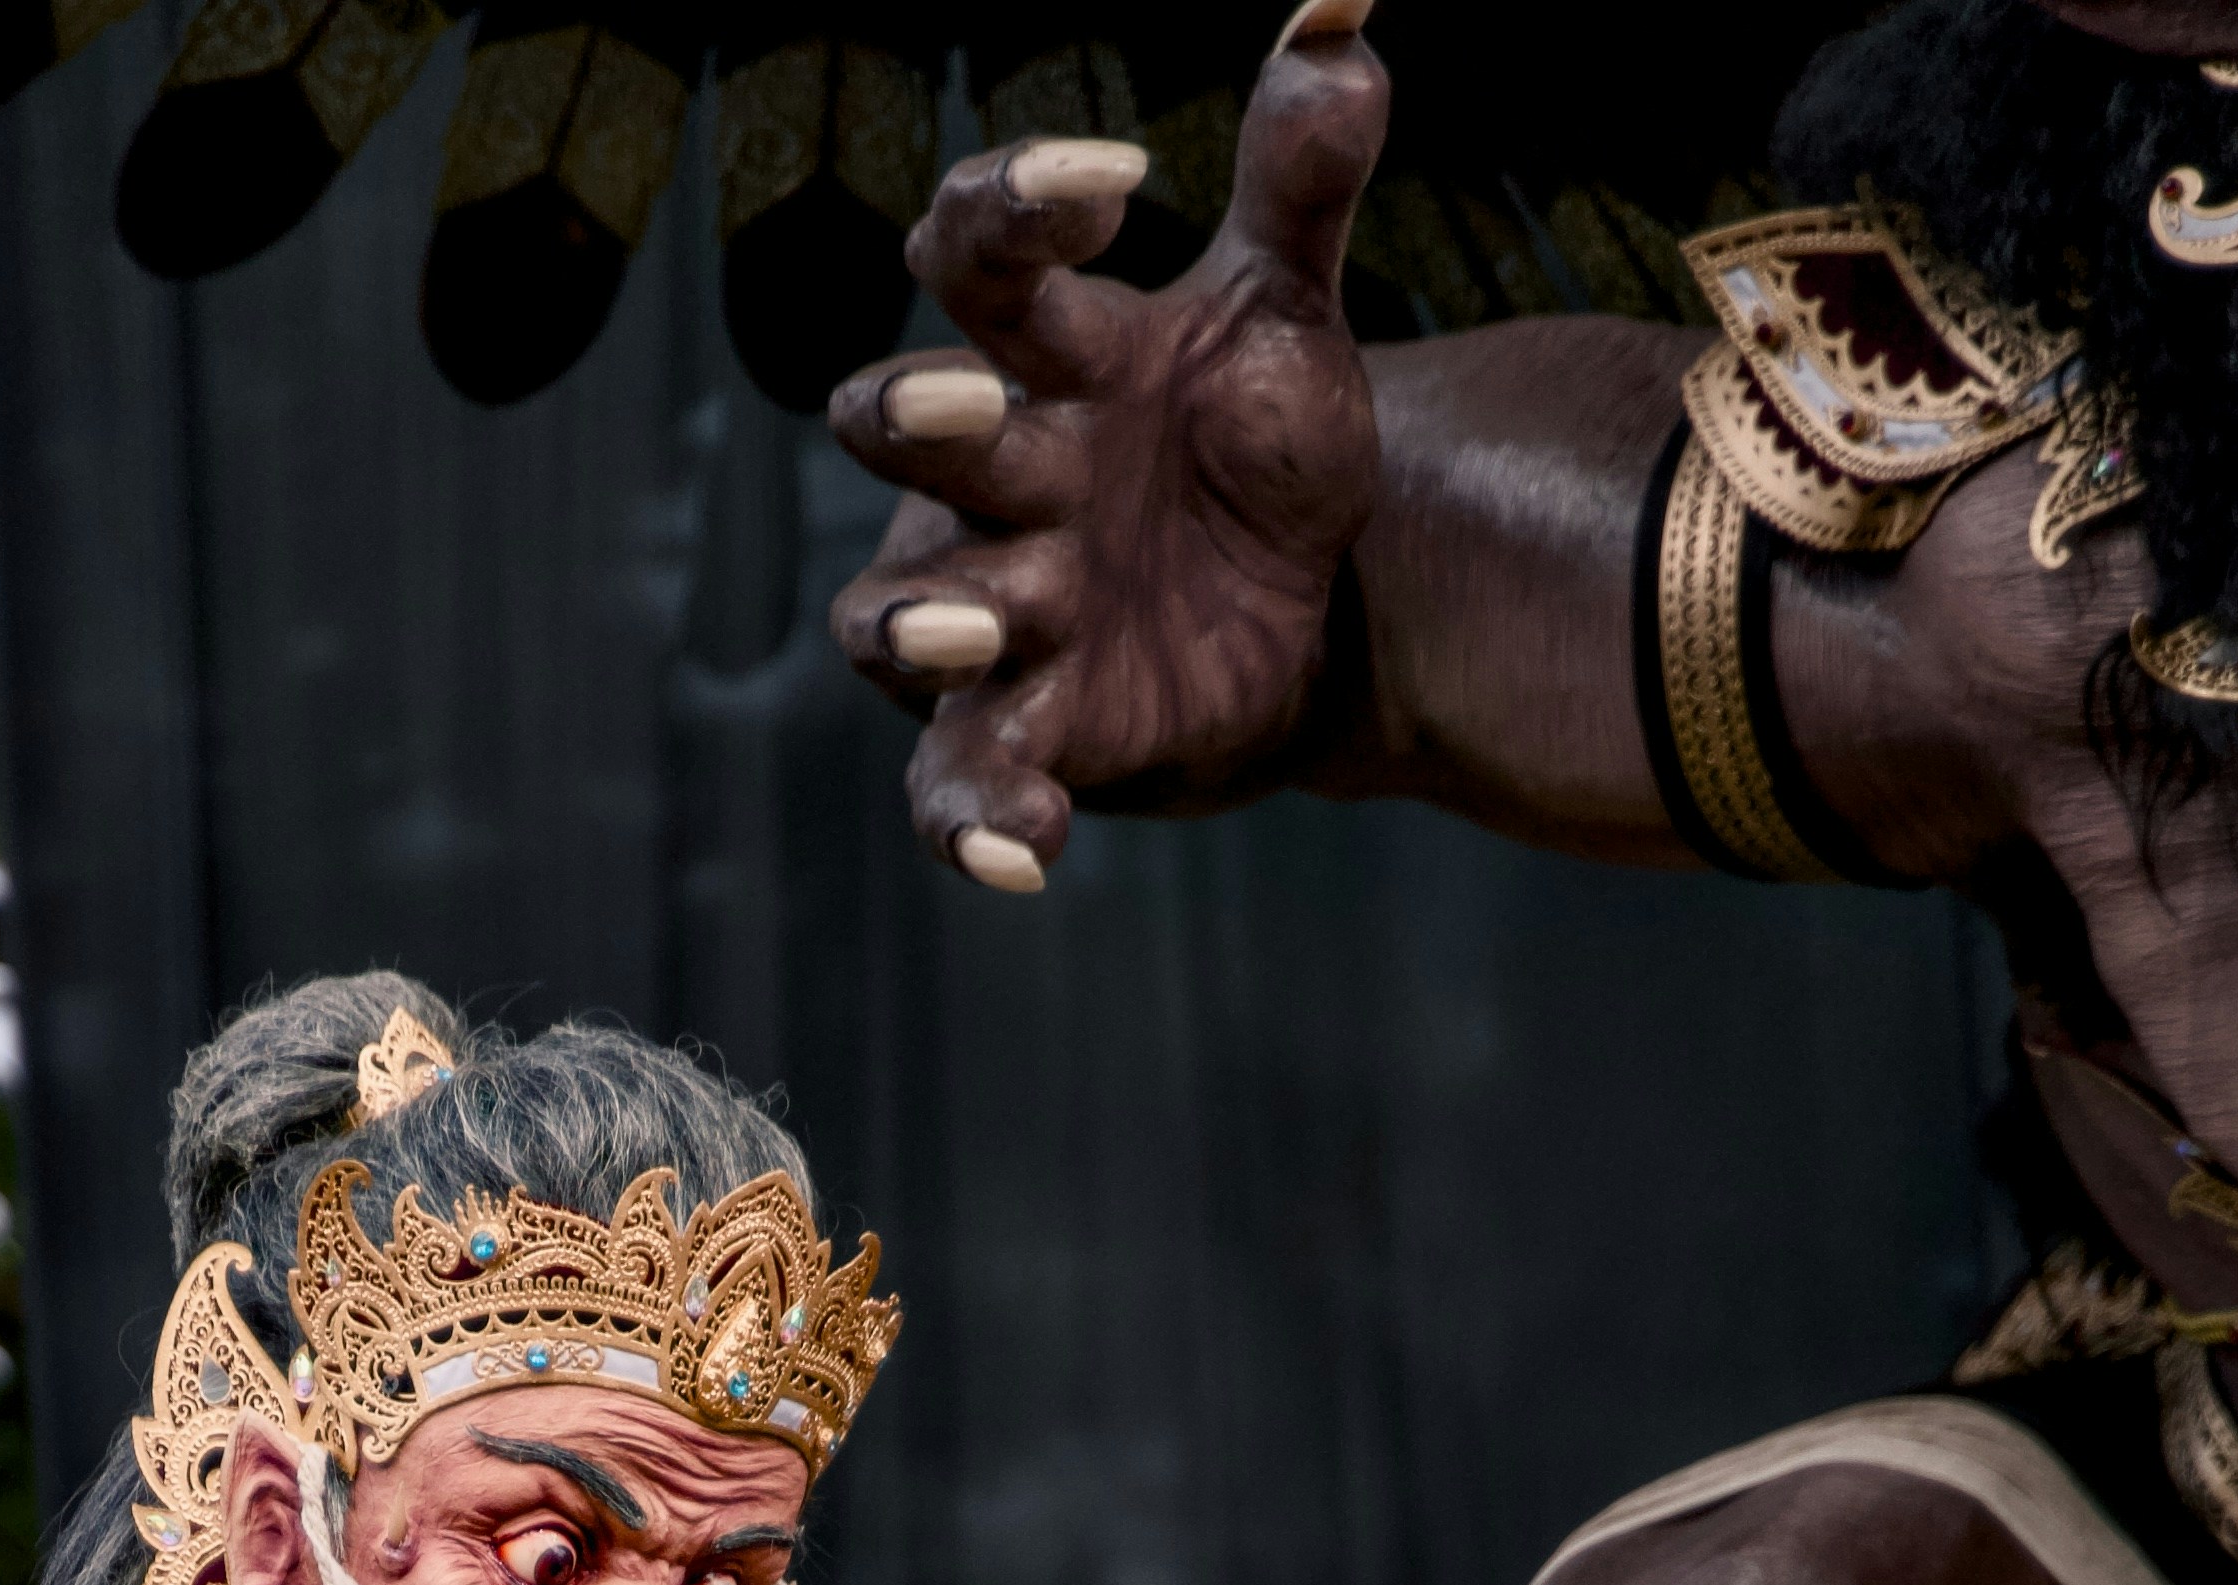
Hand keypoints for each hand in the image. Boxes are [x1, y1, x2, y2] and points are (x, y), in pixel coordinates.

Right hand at [825, 8, 1387, 894]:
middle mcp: (996, 481)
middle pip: (906, 429)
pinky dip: (981, 819)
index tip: (1115, 185)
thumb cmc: (1256, 445)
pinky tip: (1030, 850)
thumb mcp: (1287, 314)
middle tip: (981, 411)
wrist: (1309, 605)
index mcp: (1048, 358)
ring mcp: (1003, 615)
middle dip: (922, 419)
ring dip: (920, 621)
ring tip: (968, 627)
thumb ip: (1299, 187)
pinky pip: (965, 785)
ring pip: (898, 619)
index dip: (1011, 208)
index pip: (980, 258)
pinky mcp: (1035, 733)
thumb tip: (1339, 28)